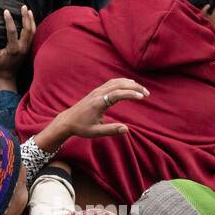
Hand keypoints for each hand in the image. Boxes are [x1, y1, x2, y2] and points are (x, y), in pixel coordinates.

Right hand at [0, 6, 35, 90]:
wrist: (6, 78)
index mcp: (13, 49)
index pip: (12, 31)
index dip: (9, 21)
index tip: (6, 11)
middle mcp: (22, 48)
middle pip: (27, 29)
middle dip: (25, 17)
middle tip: (23, 7)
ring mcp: (26, 49)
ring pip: (32, 32)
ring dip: (31, 20)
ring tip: (28, 10)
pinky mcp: (28, 49)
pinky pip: (33, 36)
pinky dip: (32, 26)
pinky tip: (30, 20)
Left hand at [33, 78, 147, 153]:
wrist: (67, 121)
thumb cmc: (81, 128)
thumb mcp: (96, 132)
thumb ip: (111, 130)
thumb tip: (127, 129)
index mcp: (98, 103)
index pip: (117, 94)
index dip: (130, 94)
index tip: (142, 97)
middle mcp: (98, 94)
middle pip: (119, 85)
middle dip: (135, 88)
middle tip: (147, 94)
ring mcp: (97, 91)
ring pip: (116, 82)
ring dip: (130, 84)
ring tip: (142, 90)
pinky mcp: (97, 91)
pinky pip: (112, 82)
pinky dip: (123, 82)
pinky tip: (130, 85)